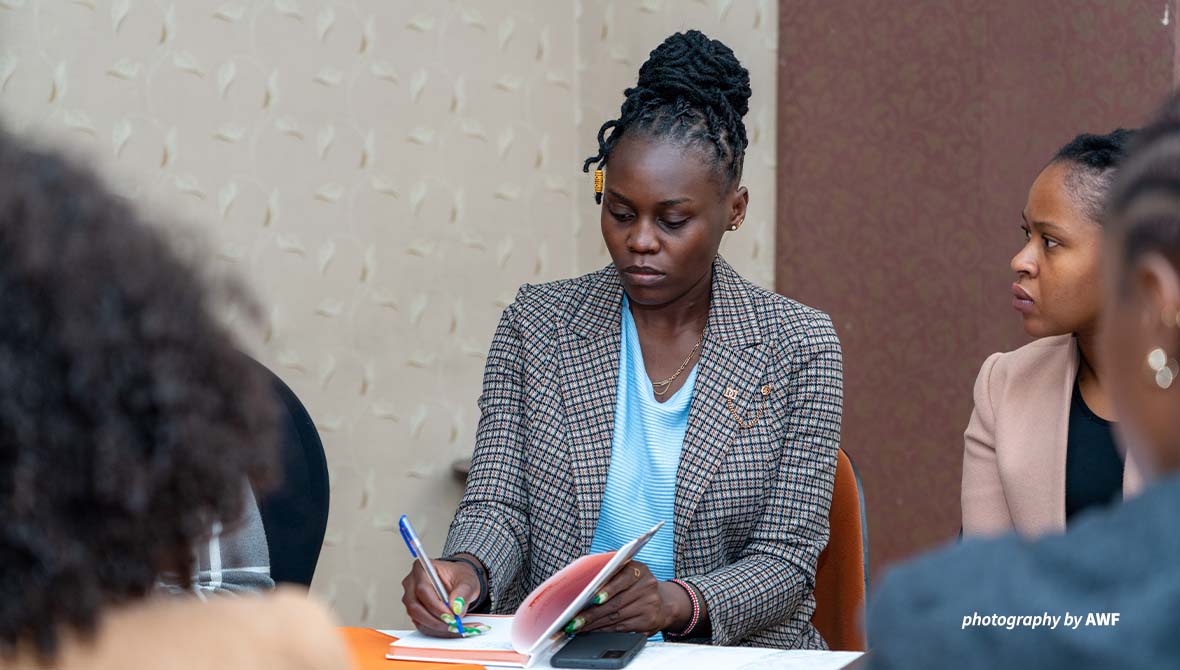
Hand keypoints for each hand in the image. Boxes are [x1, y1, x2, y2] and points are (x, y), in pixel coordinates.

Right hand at [400, 558, 483, 637]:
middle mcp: (411, 584)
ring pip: (418, 619)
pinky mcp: (415, 613)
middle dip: (436, 620)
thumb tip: (456, 607)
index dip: (436, 606)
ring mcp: (411, 600)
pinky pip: (423, 626)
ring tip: (458, 628)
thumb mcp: (468, 580)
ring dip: (439, 628)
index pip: (422, 590)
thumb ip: (463, 592)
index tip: (451, 615)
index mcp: (421, 569)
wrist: (458, 583)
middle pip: (415, 607)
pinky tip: (453, 630)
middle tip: (454, 625)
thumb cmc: (459, 577)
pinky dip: (439, 631)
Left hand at [564, 561, 689, 635]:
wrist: (663, 602)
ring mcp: (650, 606)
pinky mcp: (648, 623)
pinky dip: (604, 631)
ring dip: (594, 625)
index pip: (622, 578)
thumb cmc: (636, 584)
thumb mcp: (628, 571)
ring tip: (577, 628)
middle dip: (591, 614)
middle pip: (615, 603)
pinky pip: (621, 629)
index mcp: (639, 570)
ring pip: (616, 618)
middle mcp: (647, 586)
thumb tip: (584, 574)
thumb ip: (610, 568)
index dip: (608, 589)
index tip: (594, 598)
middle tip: (573, 621)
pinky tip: (592, 631)